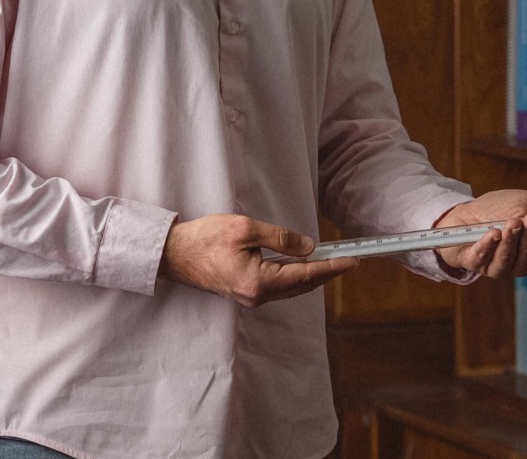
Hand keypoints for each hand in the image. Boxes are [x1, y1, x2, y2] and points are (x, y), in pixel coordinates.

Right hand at [158, 213, 357, 307]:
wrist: (174, 254)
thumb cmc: (204, 238)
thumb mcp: (244, 228)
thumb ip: (280, 238)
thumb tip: (308, 247)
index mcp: (258, 281)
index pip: (305, 275)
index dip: (332, 267)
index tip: (352, 261)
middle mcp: (257, 296)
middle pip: (301, 285)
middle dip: (326, 273)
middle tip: (348, 260)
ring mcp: (250, 297)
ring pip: (291, 288)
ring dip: (311, 275)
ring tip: (331, 261)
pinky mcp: (244, 293)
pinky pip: (278, 287)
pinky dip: (295, 277)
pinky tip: (302, 266)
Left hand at [434, 189, 526, 278]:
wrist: (463, 211)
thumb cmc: (498, 208)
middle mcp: (519, 260)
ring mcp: (497, 265)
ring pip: (510, 261)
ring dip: (512, 242)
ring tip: (511, 222)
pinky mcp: (475, 263)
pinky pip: (484, 260)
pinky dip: (489, 246)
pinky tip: (493, 233)